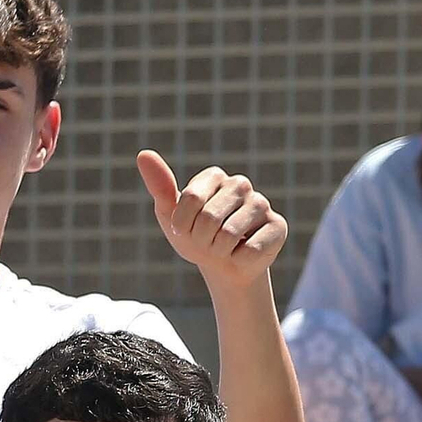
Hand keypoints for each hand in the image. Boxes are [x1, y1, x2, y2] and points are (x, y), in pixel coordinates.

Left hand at [138, 151, 285, 291]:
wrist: (224, 267)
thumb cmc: (196, 238)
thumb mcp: (171, 217)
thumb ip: (159, 186)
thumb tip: (143, 154)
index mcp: (214, 176)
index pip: (189, 200)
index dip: (182, 226)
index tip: (187, 230)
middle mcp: (240, 184)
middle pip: (209, 218)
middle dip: (202, 241)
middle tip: (209, 243)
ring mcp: (261, 204)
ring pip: (229, 235)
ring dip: (220, 252)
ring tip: (226, 248)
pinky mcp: (278, 226)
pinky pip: (250, 251)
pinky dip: (240, 261)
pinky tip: (245, 253)